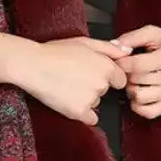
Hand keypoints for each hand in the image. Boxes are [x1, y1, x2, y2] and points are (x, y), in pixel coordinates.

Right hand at [16, 36, 130, 125]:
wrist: (32, 65)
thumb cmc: (55, 51)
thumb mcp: (84, 42)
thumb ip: (109, 48)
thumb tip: (128, 52)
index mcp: (106, 66)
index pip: (120, 79)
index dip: (107, 76)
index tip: (91, 73)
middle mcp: (102, 84)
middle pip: (106, 90)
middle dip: (95, 86)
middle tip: (75, 76)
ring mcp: (91, 99)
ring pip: (96, 103)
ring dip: (86, 98)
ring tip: (66, 85)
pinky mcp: (79, 112)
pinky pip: (90, 118)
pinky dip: (82, 112)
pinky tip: (68, 100)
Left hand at [109, 25, 160, 118]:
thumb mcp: (154, 33)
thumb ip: (133, 37)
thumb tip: (114, 47)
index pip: (137, 65)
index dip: (122, 63)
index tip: (118, 60)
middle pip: (137, 81)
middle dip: (126, 75)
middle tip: (127, 69)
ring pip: (140, 97)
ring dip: (131, 90)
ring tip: (134, 81)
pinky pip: (149, 112)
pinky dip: (138, 105)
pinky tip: (138, 94)